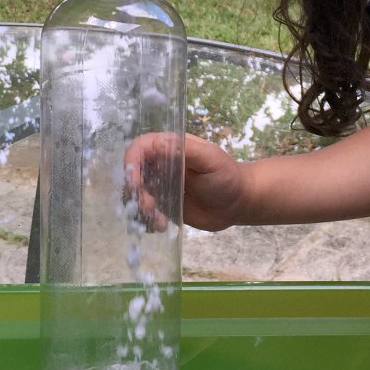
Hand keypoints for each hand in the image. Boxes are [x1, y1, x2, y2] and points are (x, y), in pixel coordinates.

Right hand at [124, 132, 246, 232]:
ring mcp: (160, 186)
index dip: (131, 163)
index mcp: (170, 146)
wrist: (238, 203)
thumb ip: (185, 151)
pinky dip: (147, 220)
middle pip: (132, 173)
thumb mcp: (209, 160)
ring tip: (158, 220)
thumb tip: (156, 143)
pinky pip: (146, 212)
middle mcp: (160, 164)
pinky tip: (161, 226)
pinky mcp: (163, 205)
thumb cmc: (227, 176)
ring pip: (136, 195)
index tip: (134, 183)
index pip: (139, 148)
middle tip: (149, 207)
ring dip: (140, 208)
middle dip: (135, 192)